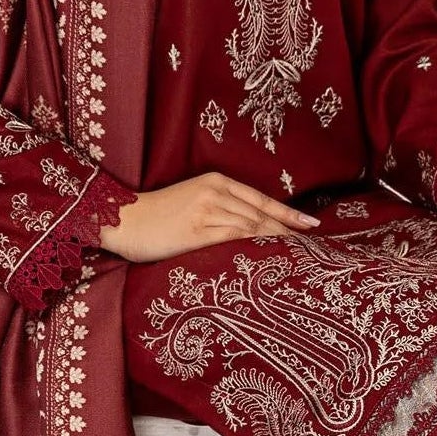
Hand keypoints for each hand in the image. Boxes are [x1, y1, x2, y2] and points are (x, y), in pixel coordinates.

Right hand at [97, 171, 320, 262]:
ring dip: (278, 239)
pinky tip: (271, 254)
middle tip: (314, 242)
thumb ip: (220, 209)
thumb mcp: (193, 202)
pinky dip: (256, 244)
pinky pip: (234, 236)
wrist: (123, 221)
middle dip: (290, 229)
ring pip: (253, 225)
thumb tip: (249, 228)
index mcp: (215, 181)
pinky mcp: (196, 230)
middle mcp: (214, 191)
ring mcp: (206, 210)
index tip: (311, 224)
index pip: (261, 199)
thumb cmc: (157, 216)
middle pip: (262, 213)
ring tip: (299, 253)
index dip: (288, 213)